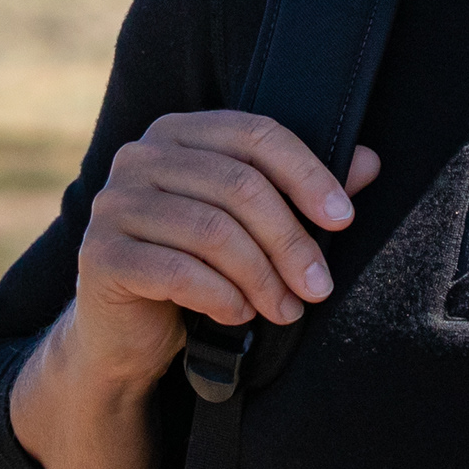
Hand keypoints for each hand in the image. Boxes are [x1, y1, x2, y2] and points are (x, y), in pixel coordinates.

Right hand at [9, 113, 377, 468]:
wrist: (125, 334)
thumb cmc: (196, 270)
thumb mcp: (252, 230)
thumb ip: (299, 192)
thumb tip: (369, 163)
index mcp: (177, 133)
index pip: (255, 134)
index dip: (306, 173)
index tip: (343, 219)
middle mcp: (139, 157)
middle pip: (237, 185)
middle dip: (289, 240)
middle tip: (319, 286)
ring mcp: (113, 204)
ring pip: (211, 230)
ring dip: (261, 277)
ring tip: (286, 310)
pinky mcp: (100, 254)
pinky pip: (177, 271)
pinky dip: (221, 297)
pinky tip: (240, 316)